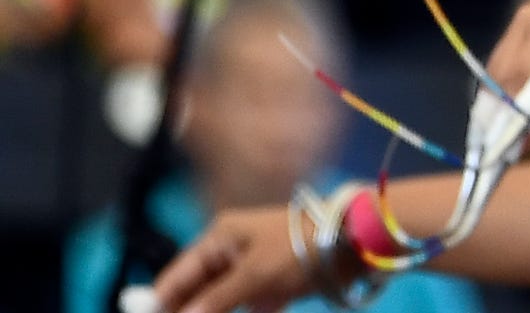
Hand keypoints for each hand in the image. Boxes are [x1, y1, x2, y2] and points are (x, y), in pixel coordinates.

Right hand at [152, 204, 319, 312]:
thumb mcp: (254, 275)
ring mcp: (250, 270)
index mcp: (219, 239)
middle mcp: (229, 252)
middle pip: (195, 292)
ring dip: (212, 312)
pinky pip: (243, 306)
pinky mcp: (270, 285)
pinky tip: (255, 311)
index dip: (160, 301)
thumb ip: (215, 300)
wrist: (354, 242)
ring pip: (218, 302)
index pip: (177, 275)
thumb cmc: (299, 249)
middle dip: (187, 310)